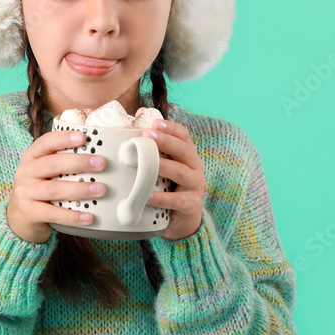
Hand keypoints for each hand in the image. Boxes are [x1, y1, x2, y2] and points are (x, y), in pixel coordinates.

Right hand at [7, 129, 109, 243]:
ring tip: (100, 190)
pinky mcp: (29, 213)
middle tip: (101, 163)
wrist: (19, 216)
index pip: (45, 143)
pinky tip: (89, 217)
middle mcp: (26, 172)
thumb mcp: (43, 171)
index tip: (83, 137)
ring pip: (54, 189)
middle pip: (52, 164)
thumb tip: (98, 157)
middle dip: (79, 163)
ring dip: (80, 189)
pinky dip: (72, 216)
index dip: (63, 138)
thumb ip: (62, 162)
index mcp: (31, 157)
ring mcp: (25, 193)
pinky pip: (53, 214)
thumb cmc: (39, 188)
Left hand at [136, 109, 205, 240]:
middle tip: (148, 134)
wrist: (181, 221)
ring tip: (146, 163)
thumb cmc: (168, 187)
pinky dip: (161, 197)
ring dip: (163, 165)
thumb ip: (153, 144)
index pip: (184, 136)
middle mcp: (194, 168)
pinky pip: (176, 200)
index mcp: (187, 156)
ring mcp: (194, 187)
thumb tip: (140, 113)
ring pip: (181, 172)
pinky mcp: (190, 205)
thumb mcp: (162, 166)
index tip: (155, 121)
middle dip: (166, 141)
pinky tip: (147, 195)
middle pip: (184, 150)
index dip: (171, 127)